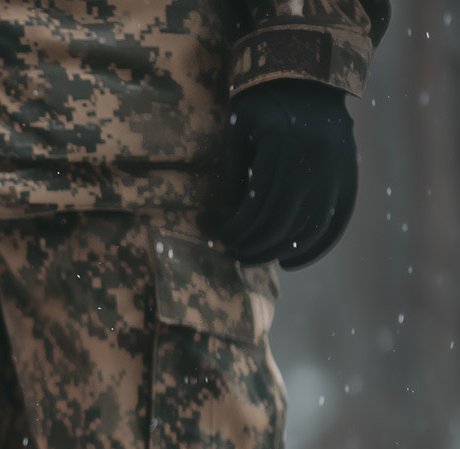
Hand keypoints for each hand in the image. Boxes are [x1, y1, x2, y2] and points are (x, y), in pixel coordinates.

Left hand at [204, 79, 358, 268]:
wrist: (309, 77)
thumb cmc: (261, 104)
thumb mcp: (239, 132)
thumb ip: (233, 177)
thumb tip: (225, 225)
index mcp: (282, 143)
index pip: (253, 206)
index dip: (228, 228)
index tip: (209, 230)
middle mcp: (315, 158)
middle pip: (280, 224)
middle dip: (249, 245)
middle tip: (228, 251)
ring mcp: (337, 169)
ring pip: (307, 229)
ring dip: (276, 251)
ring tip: (251, 256)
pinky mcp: (349, 176)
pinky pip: (336, 222)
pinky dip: (313, 248)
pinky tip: (288, 262)